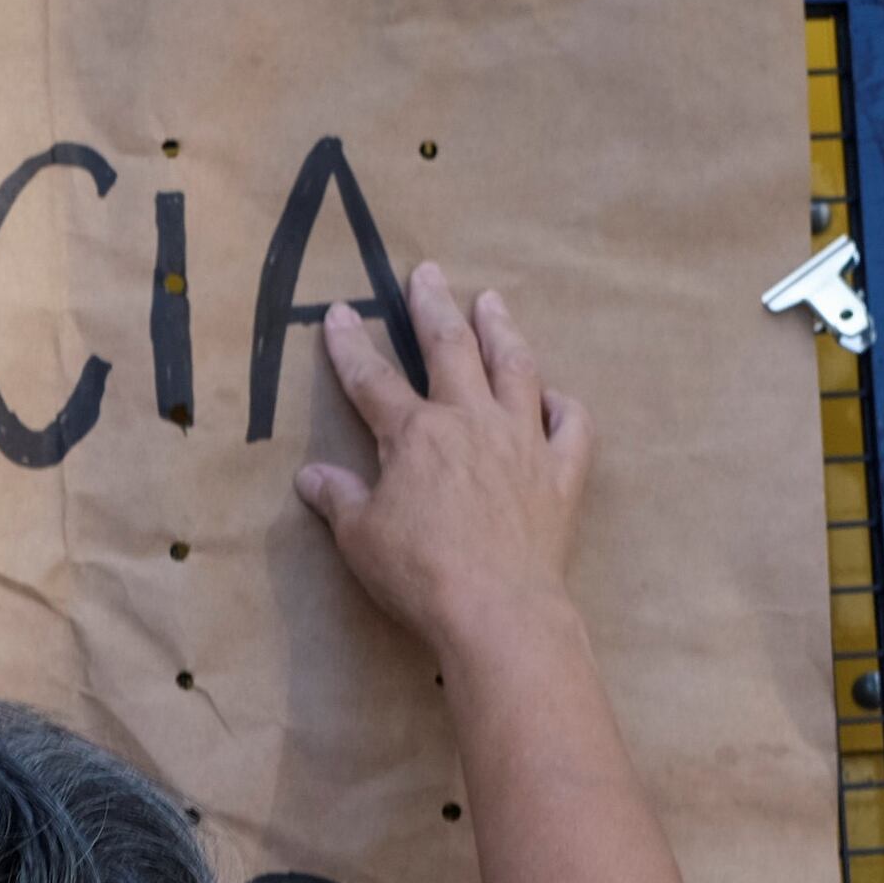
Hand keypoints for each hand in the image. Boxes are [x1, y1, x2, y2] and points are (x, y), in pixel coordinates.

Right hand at [295, 261, 592, 657]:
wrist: (498, 609)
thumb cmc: (421, 574)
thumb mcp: (360, 539)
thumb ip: (339, 499)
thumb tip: (311, 478)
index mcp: (414, 433)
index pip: (372, 379)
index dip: (350, 345)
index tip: (339, 313)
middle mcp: (470, 421)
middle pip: (450, 347)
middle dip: (433, 306)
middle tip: (428, 273)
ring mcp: (522, 442)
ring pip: (515, 369)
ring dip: (502, 331)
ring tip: (493, 302)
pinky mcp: (561, 474)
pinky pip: (572, 427)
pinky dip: (564, 407)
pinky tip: (555, 397)